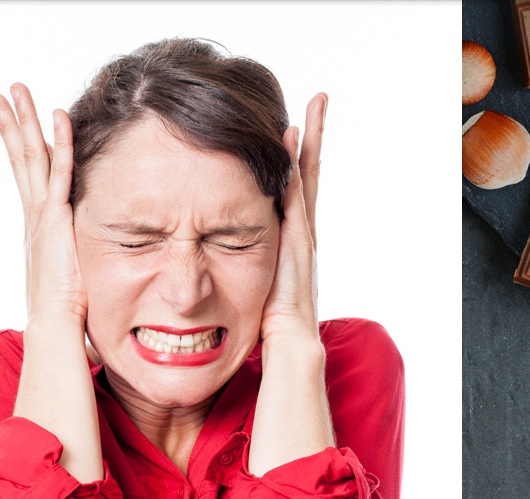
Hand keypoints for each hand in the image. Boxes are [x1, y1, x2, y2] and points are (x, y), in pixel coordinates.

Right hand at [0, 84, 87, 326]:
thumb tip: (90, 262)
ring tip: (14, 89)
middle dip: (11, 123)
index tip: (16, 121)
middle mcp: (35, 215)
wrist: (56, 325)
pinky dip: (60, 142)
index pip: (28, 176)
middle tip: (3, 92)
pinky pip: (60, 172)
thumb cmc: (70, 309)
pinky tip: (59, 115)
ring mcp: (43, 214)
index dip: (20, 146)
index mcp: (38, 225)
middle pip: (20, 158)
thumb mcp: (74, 271)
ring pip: (31, 157)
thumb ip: (78, 257)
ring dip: (24, 120)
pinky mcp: (56, 218)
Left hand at [258, 94, 326, 351]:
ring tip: (313, 108)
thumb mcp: (251, 302)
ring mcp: (302, 243)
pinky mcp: (296, 251)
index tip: (292, 128)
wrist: (289, 365)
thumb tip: (211, 270)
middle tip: (318, 101)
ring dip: (308, 145)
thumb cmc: (269, 342)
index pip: (291, 194)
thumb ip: (242, 281)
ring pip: (305, 182)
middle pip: (307, 178)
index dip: (293, 161)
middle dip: (312, 140)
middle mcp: (300, 239)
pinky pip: (295, 202)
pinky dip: (294, 173)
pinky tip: (291, 144)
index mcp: (287, 248)